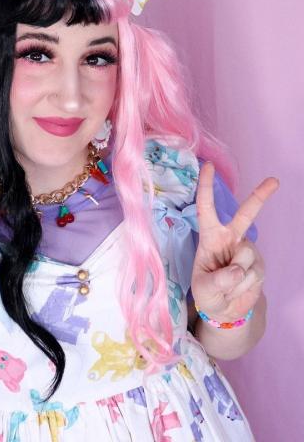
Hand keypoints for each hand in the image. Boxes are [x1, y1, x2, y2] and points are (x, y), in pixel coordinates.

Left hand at [190, 162, 278, 322]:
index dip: (206, 187)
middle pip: (245, 215)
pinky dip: (243, 286)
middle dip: (260, 196)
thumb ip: (218, 280)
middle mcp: (230, 238)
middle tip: (274, 181)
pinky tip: (239, 288)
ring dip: (235, 277)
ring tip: (227, 285)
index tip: (208, 166)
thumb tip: (237, 269)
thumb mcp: (203, 288)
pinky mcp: (259, 265)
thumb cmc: (207, 292)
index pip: (206, 208)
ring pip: (245, 258)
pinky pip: (252, 274)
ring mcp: (246, 251)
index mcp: (210, 236)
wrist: (224, 310)